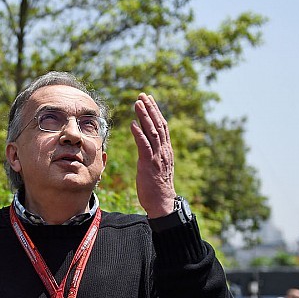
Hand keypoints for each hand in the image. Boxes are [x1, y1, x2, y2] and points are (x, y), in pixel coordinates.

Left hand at [129, 93, 175, 216]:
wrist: (162, 202)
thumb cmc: (156, 187)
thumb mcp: (156, 167)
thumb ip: (153, 154)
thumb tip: (146, 145)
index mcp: (165, 150)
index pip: (162, 126)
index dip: (155, 112)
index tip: (148, 99)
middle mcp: (164, 150)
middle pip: (158, 124)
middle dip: (150, 108)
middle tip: (142, 95)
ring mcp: (157, 156)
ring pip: (152, 131)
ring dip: (144, 116)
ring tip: (137, 103)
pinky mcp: (149, 164)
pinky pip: (145, 145)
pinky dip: (139, 133)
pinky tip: (133, 124)